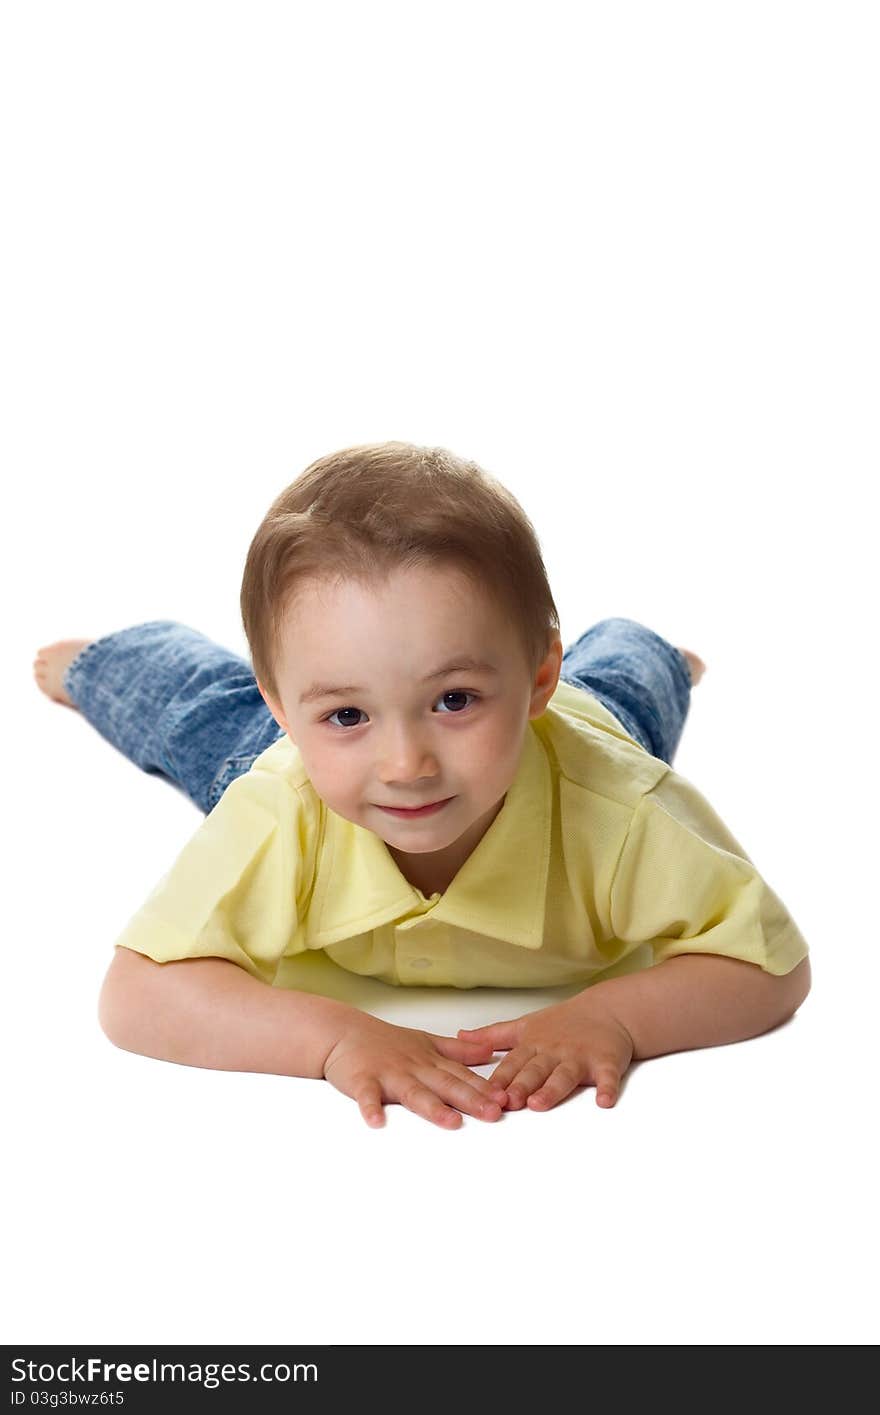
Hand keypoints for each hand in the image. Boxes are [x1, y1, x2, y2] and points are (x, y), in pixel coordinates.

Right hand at [322, 1014, 509, 1129]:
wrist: (343, 1032)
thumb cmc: (385, 1041)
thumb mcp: (426, 1042)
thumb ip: (458, 1051)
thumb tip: (490, 1054)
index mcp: (429, 1061)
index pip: (462, 1076)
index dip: (485, 1088)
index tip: (507, 1100)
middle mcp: (414, 1067)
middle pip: (445, 1085)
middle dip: (470, 1099)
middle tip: (493, 1113)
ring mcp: (388, 1074)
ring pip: (412, 1092)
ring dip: (431, 1107)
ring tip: (450, 1122)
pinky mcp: (361, 1081)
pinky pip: (366, 1097)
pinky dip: (370, 1109)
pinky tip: (376, 1122)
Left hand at [457, 993, 634, 1110]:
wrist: (608, 1010)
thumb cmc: (564, 1022)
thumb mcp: (525, 1025)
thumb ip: (493, 1035)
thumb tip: (460, 1036)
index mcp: (534, 1044)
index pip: (513, 1064)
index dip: (500, 1079)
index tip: (486, 1093)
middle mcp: (554, 1051)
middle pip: (535, 1070)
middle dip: (521, 1086)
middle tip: (508, 1102)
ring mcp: (580, 1057)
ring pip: (565, 1075)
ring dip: (552, 1089)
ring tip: (540, 1103)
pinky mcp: (606, 1062)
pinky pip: (608, 1077)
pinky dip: (607, 1089)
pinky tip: (604, 1101)